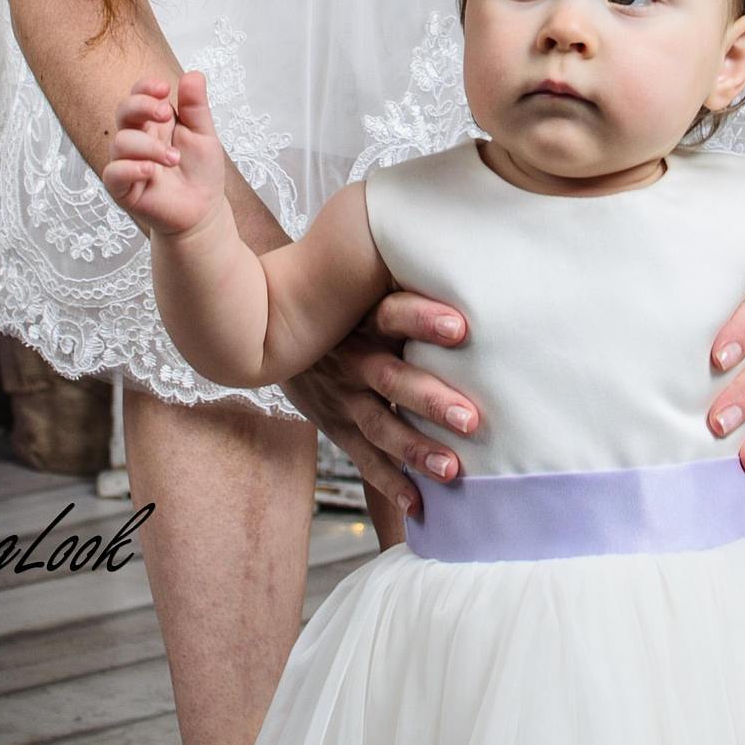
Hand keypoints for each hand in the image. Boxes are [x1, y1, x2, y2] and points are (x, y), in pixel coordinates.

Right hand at [100, 70, 228, 236]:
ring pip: (121, 142)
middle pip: (123, 111)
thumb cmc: (201, 173)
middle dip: (142, 106)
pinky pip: (113, 172)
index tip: (164, 89)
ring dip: (149, 146)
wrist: (203, 211)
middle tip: (167, 114)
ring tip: (174, 158)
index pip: (138, 95)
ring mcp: (128, 163)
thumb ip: (196, 107)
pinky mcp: (123, 188)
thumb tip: (193, 75)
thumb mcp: (204, 135)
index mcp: (155, 123)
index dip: (145, 88)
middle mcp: (138, 139)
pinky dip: (131, 168)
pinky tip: (150, 171)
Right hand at [281, 288, 481, 523]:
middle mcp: (351, 358)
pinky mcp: (337, 426)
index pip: (392, 312)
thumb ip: (403, 268)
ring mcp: (342, 397)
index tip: (463, 326)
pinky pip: (364, 459)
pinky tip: (420, 507)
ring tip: (452, 469)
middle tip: (472, 419)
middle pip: (393, 378)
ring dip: (416, 449)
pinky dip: (391, 484)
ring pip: (380, 425)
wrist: (271, 329)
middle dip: (431, 399)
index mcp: (361, 317)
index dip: (423, 318)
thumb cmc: (345, 301)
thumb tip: (472, 237)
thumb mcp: (361, 279)